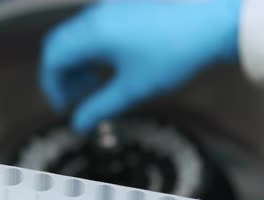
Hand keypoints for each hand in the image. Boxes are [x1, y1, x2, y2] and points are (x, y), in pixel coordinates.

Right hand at [41, 0, 241, 132]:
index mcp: (93, 33)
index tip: (64, 106)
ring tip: (95, 84)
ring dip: (78, 62)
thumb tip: (79, 123)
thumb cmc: (175, 52)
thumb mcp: (134, 88)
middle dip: (62, 74)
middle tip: (76, 99)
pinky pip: (95, 27)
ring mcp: (111, 7)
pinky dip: (93, 49)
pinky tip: (111, 65)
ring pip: (77, 36)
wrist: (212, 22)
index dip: (52, 86)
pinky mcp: (125, 6)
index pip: (53, 57)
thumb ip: (101, 107)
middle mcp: (97, 15)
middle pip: (61, 44)